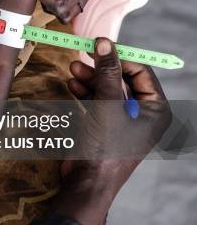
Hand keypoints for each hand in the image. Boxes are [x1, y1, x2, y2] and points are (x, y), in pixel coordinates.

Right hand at [51, 38, 170, 224]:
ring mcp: (120, 121)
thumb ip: (107, 73)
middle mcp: (141, 114)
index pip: (140, 72)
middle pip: (121, 79)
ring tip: (72, 70)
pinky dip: (84, 92)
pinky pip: (95, 103)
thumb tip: (105, 41)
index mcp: (154, 110)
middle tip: (81, 56)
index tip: (98, 46)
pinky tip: (71, 85)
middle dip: (100, 69)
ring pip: (105, 90)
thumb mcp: (108, 105)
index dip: (119, 57)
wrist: (87, 182)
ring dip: (89, 79)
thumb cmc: (106, 146)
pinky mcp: (103, 127)